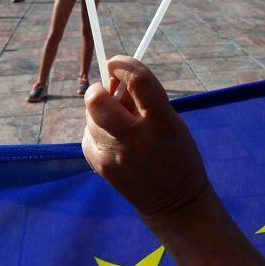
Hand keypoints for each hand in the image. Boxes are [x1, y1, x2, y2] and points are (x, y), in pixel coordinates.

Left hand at [83, 57, 209, 224]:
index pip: (139, 81)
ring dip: (100, 113)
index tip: (117, 62)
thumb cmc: (176, 154)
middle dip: (97, 89)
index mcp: (162, 122)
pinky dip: (97, 132)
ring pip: (91, 119)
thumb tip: (114, 80)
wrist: (175, 203)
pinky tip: (114, 141)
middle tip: (105, 90)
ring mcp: (115, 155)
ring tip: (119, 123)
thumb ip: (144, 101)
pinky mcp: (101, 167)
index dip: (124, 64)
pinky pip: (88, 137)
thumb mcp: (172, 122)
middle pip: (98, 102)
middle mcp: (136, 138)